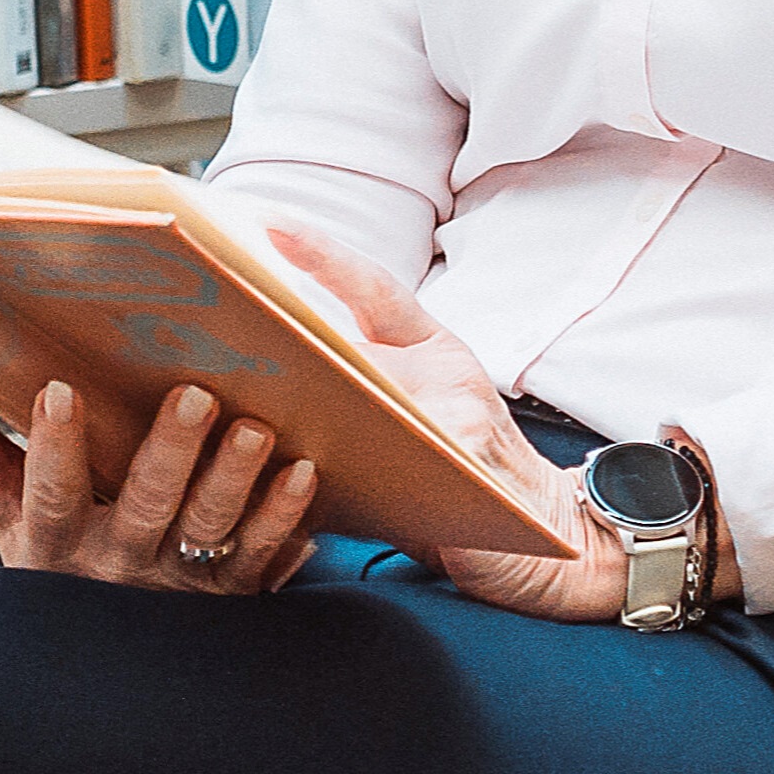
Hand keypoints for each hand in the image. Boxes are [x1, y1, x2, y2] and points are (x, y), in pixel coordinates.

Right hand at [0, 371, 323, 594]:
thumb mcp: (2, 509)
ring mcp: (179, 588)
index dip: (52, 447)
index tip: (57, 389)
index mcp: (56, 542)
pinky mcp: (229, 597)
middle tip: (195, 396)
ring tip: (257, 432)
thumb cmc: (54, 567)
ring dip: (236, 484)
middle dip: (170, 453)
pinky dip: (283, 522)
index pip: (49, 495)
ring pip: (210, 533)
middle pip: (146, 509)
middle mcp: (118, 566)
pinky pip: (262, 561)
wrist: (102, 670)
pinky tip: (303, 479)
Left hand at [259, 220, 628, 622]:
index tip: (262, 225)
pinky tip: (269, 482)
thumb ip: (369, 394)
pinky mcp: (460, 465)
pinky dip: (320, 472)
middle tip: (212, 312)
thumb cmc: (477, 486)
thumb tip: (265, 387)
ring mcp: (458, 414)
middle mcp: (449, 373)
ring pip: (360, 391)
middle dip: (282, 327)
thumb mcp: (429, 424)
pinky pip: (379, 458)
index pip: (375, 286)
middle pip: (352, 335)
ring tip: (222, 391)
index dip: (321, 255)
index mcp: (438, 352)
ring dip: (290, 397)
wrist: (560, 547)